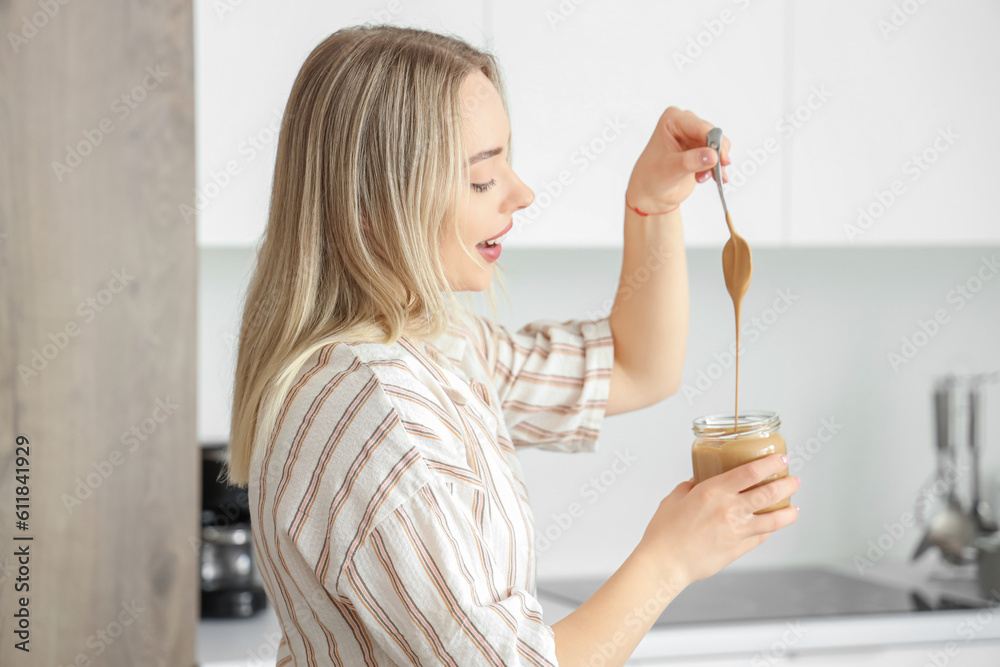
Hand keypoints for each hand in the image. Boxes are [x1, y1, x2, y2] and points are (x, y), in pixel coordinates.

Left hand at [625, 107, 731, 214]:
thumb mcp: (669, 168)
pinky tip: (708, 178)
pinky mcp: (701, 148)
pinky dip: (717, 167)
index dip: (714, 142)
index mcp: (672, 120)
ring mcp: (694, 136)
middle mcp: (684, 124)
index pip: (700, 127)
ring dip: (716, 163)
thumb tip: (712, 156)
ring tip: (703, 178)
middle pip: (713, 134)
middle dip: (717, 154)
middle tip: (715, 172)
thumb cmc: (651, 177)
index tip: (720, 160)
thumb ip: (690, 161)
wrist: (651, 193)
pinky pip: (718, 155)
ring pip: (719, 145)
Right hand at [635, 453, 798, 586]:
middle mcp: (730, 509)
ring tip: (794, 507)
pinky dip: (770, 530)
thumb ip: (690, 487)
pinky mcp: (739, 549)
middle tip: (793, 480)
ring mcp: (738, 531)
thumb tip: (698, 483)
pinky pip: (761, 537)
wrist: (665, 563)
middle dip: (787, 484)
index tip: (781, 459)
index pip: (751, 472)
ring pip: (774, 519)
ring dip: (788, 511)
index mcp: (713, 491)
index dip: (770, 464)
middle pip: (769, 493)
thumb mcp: (674, 499)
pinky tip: (772, 526)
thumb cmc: (664, 531)